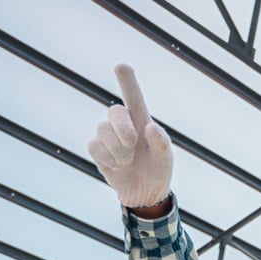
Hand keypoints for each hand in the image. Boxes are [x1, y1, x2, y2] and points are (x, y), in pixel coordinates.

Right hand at [87, 64, 172, 207]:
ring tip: (128, 161)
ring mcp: (108, 136)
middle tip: (132, 143)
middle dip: (122, 127)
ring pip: (103, 131)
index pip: (133, 97)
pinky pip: (95, 146)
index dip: (127, 81)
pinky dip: (108, 159)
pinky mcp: (97, 149)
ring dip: (118, 150)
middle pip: (114, 112)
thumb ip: (161, 142)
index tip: (122, 66)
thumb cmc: (157, 170)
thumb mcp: (165, 158)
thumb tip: (149, 127)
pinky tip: (118, 166)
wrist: (145, 193)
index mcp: (142, 120)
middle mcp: (123, 124)